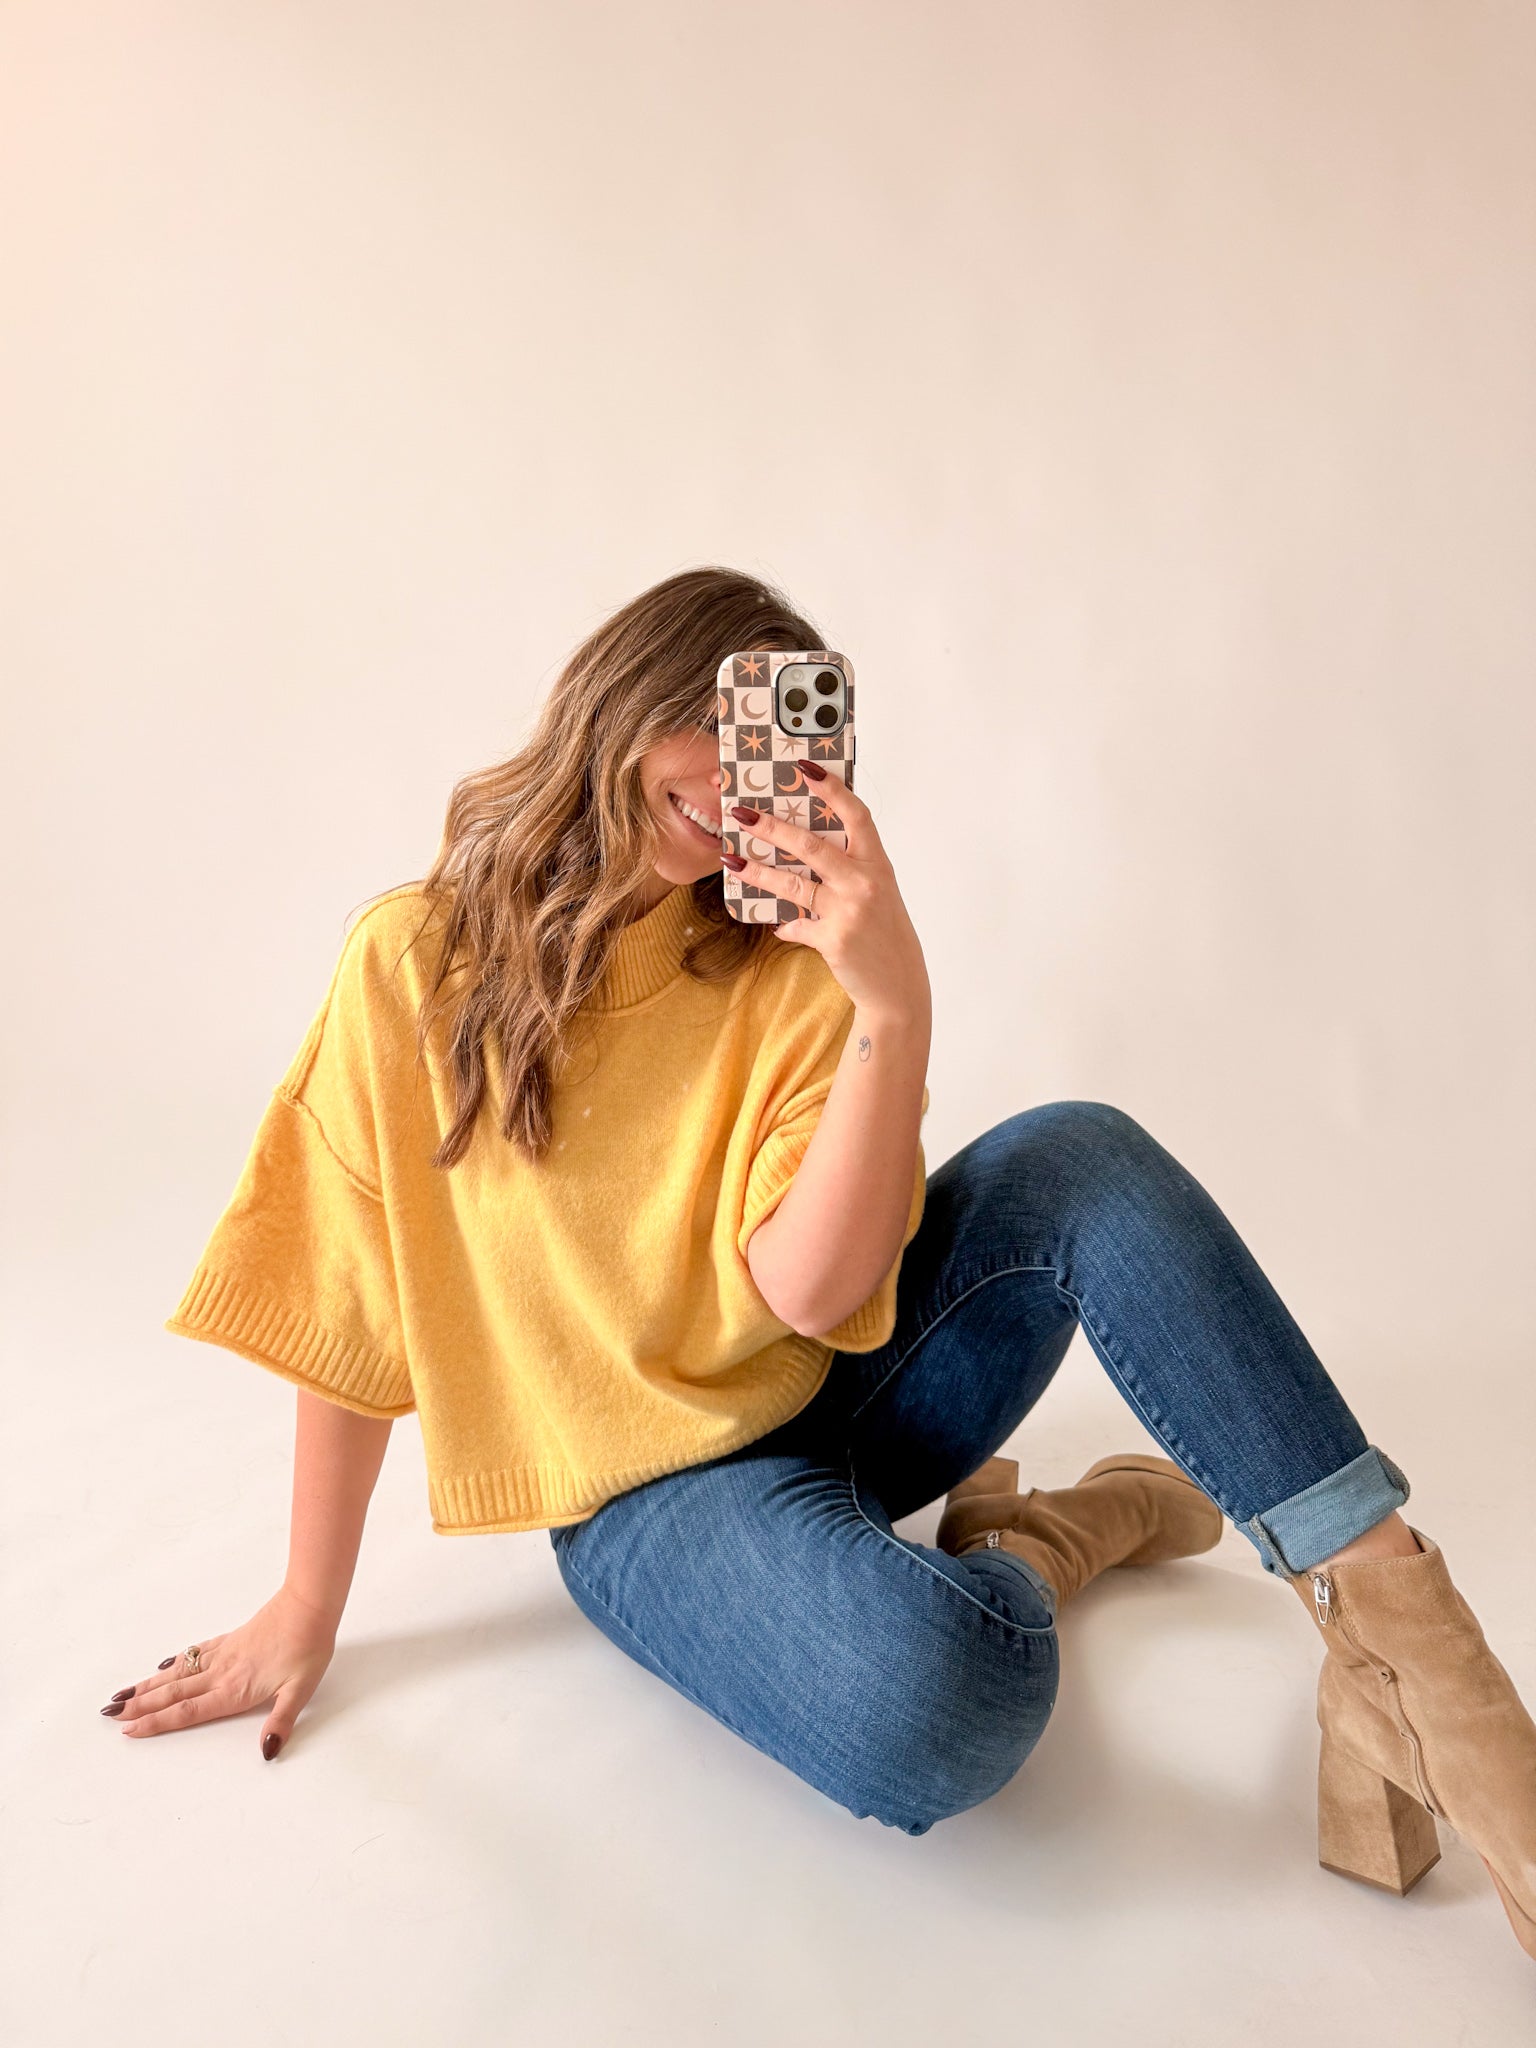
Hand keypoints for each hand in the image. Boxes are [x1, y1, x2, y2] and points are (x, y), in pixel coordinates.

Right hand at [98, 1584, 338, 1758]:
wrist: (309, 1605)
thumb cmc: (308, 1647)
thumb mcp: (301, 1690)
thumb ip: (281, 1721)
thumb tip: (266, 1751)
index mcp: (235, 1690)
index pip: (188, 1712)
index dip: (157, 1722)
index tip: (129, 1730)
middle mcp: (222, 1673)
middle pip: (173, 1693)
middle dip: (140, 1706)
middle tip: (110, 1716)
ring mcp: (223, 1654)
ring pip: (177, 1673)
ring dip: (148, 1685)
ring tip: (123, 1695)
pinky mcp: (230, 1639)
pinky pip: (193, 1653)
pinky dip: (174, 1662)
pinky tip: (163, 1665)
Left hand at [724, 766, 929, 1020]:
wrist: (897, 983)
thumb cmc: (884, 930)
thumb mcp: (876, 891)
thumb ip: (847, 868)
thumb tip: (802, 848)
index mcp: (877, 863)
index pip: (855, 815)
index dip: (831, 789)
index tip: (804, 768)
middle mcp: (864, 882)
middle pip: (811, 846)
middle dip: (772, 827)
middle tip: (742, 813)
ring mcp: (848, 911)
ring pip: (792, 884)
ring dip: (757, 872)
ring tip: (732, 859)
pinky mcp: (833, 939)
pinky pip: (795, 925)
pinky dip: (783, 925)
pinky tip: (774, 923)